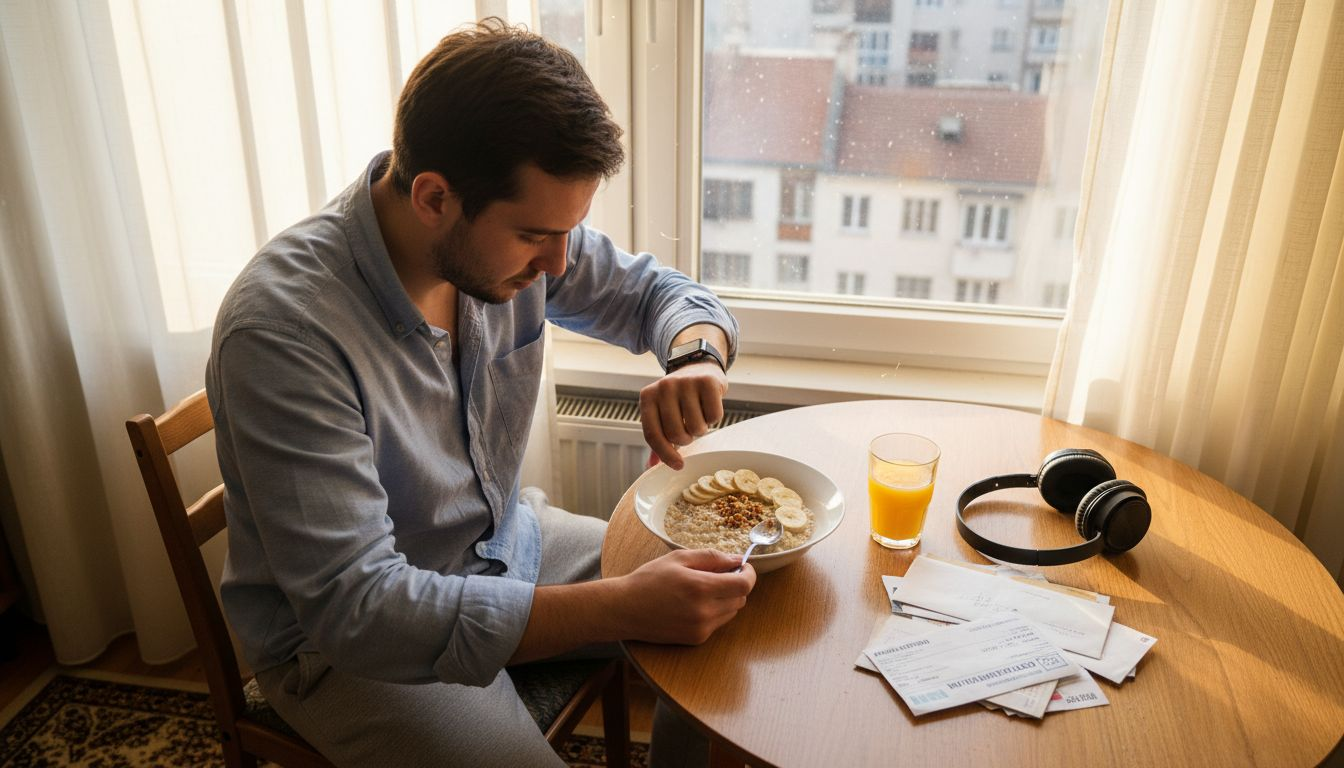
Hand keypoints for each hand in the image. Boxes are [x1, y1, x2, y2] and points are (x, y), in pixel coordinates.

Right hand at [612, 549, 755, 644]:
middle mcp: (705, 612)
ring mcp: (701, 628)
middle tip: (720, 574)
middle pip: (741, 598)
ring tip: (704, 589)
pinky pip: (718, 623)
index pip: (744, 584)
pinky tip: (695, 604)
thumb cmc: (648, 580)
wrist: (625, 609)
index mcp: (701, 588)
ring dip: (726, 599)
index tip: (743, 566)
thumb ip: (711, 557)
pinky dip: (715, 612)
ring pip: (732, 612)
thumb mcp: (678, 558)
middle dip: (736, 584)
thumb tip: (737, 559)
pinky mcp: (697, 639)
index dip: (749, 573)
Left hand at [639, 361, 727, 469]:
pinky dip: (714, 418)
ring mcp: (686, 382)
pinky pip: (714, 417)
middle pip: (676, 435)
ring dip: (700, 428)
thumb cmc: (678, 397)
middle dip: (686, 439)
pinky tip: (708, 405)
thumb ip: (658, 437)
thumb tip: (652, 466)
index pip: (653, 434)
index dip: (665, 454)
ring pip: (696, 428)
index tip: (678, 465)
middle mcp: (664, 387)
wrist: (698, 367)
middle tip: (688, 429)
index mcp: (648, 396)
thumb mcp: (662, 412)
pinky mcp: (707, 382)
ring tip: (698, 414)